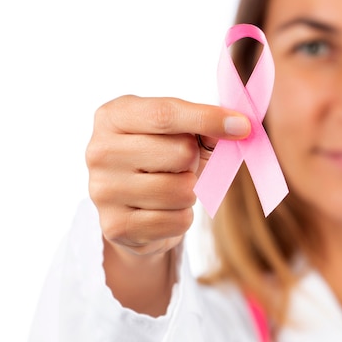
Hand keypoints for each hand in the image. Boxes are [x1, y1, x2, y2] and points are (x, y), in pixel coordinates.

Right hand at [86, 94, 250, 256]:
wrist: (132, 209)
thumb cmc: (160, 160)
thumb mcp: (176, 133)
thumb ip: (204, 126)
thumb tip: (238, 127)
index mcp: (113, 117)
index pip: (165, 114)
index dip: (208, 119)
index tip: (243, 126)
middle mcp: (99, 151)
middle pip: (180, 152)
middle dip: (194, 160)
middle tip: (182, 165)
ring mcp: (102, 190)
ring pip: (181, 190)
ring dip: (189, 191)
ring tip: (171, 187)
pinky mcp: (115, 227)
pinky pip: (177, 220)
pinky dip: (182, 217)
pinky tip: (164, 211)